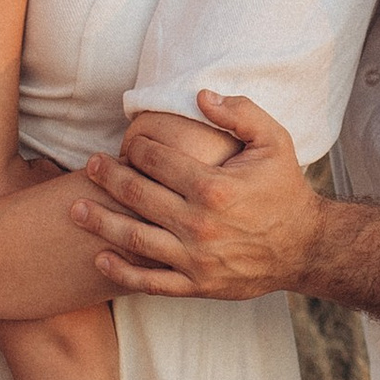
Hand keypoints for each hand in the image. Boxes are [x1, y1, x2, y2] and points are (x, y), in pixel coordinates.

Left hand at [71, 93, 325, 300]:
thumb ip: (240, 113)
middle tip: (89, 165)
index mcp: (214, 187)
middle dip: (108, 177)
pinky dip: (121, 273)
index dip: (137, 147)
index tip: (127, 143)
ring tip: (74, 210)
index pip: (158, 160)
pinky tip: (100, 259)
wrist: (305, 247)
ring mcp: (195, 259)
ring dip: (100, 222)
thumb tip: (201, 94)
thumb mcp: (274, 141)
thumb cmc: (285, 189)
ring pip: (134, 239)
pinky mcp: (196, 285)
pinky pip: (150, 282)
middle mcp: (199, 224)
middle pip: (137, 195)